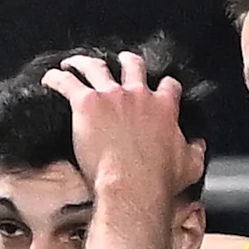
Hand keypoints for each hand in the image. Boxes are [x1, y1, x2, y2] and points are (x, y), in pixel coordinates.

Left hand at [41, 48, 201, 209]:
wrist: (132, 187)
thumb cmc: (159, 180)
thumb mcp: (190, 166)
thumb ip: (196, 150)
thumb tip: (199, 145)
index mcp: (164, 107)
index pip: (168, 86)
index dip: (164, 86)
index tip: (161, 90)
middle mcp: (138, 94)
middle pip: (133, 66)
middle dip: (126, 62)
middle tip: (120, 62)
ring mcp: (111, 95)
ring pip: (97, 66)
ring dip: (85, 62)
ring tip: (76, 62)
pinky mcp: (87, 103)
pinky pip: (68, 82)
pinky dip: (58, 78)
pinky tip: (50, 78)